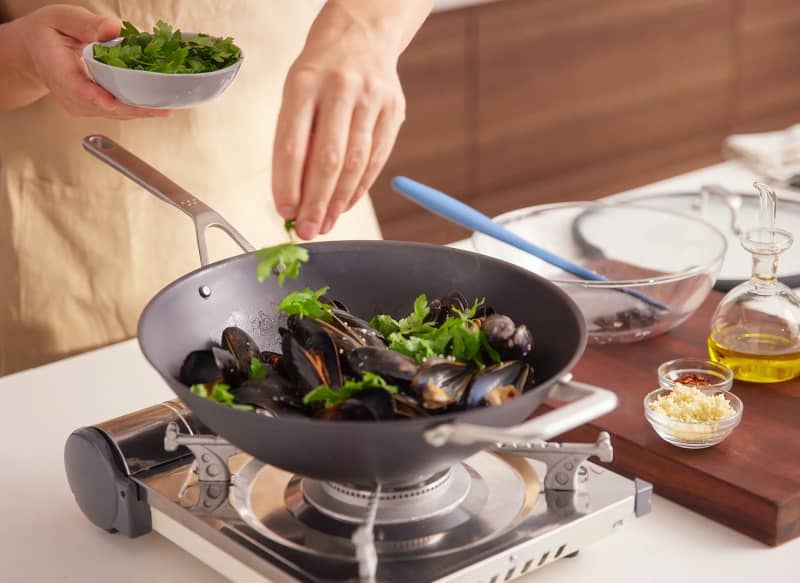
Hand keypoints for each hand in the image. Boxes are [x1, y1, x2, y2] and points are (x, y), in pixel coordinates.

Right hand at [19, 4, 168, 118]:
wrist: (34, 51)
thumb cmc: (49, 32)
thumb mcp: (63, 18)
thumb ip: (87, 24)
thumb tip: (113, 28)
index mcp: (58, 69)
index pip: (77, 89)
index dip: (97, 97)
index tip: (114, 103)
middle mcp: (69, 94)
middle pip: (104, 107)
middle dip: (134, 109)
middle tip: (163, 108)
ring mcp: (80, 105)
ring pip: (113, 114)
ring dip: (140, 112)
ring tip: (167, 109)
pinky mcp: (90, 108)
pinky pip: (116, 112)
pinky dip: (136, 109)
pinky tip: (157, 106)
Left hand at [272, 2, 406, 239]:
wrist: (362, 34)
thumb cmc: (321, 71)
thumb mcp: (296, 93)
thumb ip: (295, 140)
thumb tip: (294, 198)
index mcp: (305, 84)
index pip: (293, 145)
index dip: (288, 184)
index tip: (284, 212)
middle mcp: (340, 89)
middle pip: (328, 159)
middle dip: (316, 202)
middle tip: (307, 230)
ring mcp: (371, 100)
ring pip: (356, 163)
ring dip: (339, 201)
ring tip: (325, 223)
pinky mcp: (393, 111)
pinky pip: (377, 159)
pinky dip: (360, 187)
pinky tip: (346, 203)